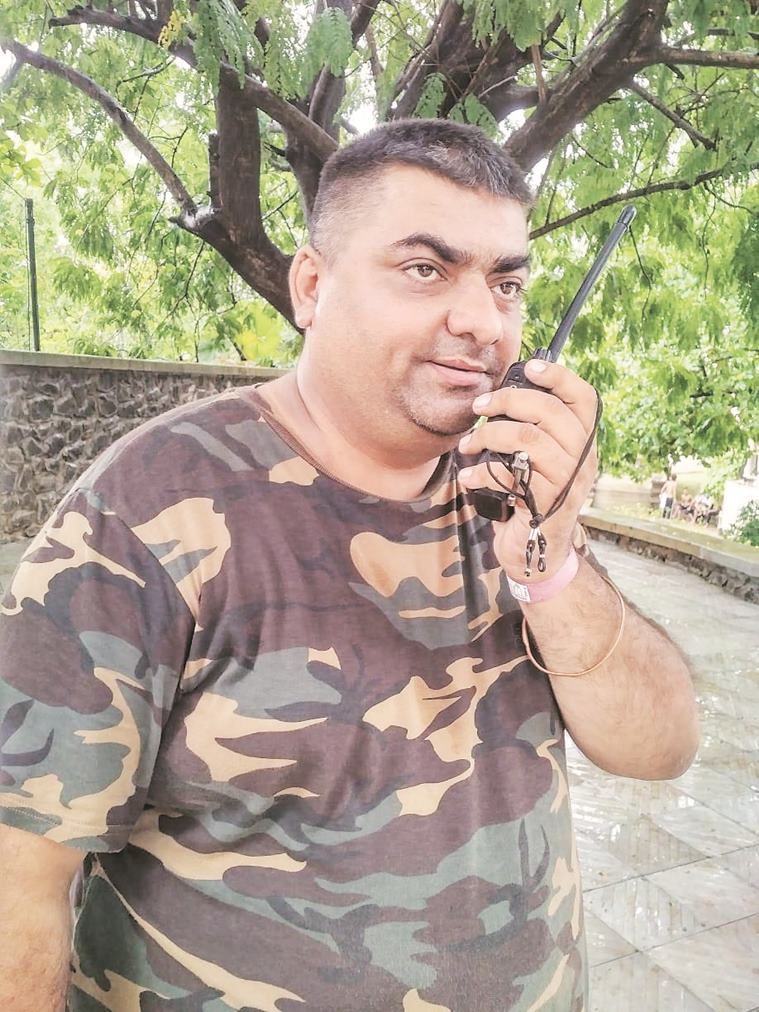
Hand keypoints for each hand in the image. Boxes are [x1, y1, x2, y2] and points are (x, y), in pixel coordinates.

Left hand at [456, 359, 598, 579]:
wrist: (536, 549)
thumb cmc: (530, 494)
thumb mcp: (537, 458)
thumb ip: (532, 428)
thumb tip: (500, 394)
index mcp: (583, 440)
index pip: (584, 397)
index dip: (559, 376)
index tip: (530, 367)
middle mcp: (583, 457)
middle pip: (548, 411)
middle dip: (506, 401)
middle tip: (478, 407)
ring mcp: (568, 481)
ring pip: (528, 438)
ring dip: (487, 434)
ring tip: (467, 444)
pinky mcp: (546, 503)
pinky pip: (511, 474)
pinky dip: (482, 472)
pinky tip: (469, 476)